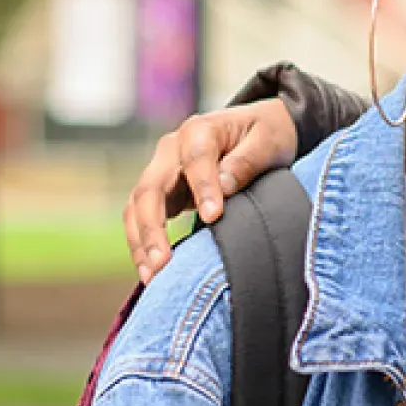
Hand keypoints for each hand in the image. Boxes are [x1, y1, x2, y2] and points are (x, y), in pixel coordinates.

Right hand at [126, 99, 297, 282]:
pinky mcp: (162, 192)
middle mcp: (172, 149)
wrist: (258, 130)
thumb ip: (246, 161)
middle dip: (152, 228)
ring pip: (137, 207)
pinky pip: (141, 217)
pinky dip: (142, 243)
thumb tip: (223, 188)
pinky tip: (149, 270)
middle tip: (163, 262)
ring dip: (141, 242)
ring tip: (151, 276)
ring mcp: (162, 171)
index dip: (202, 188)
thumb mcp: (268, 141)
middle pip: (151, 188)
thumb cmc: (266, 134)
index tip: (213, 216)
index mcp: (200, 131)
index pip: (195, 160)